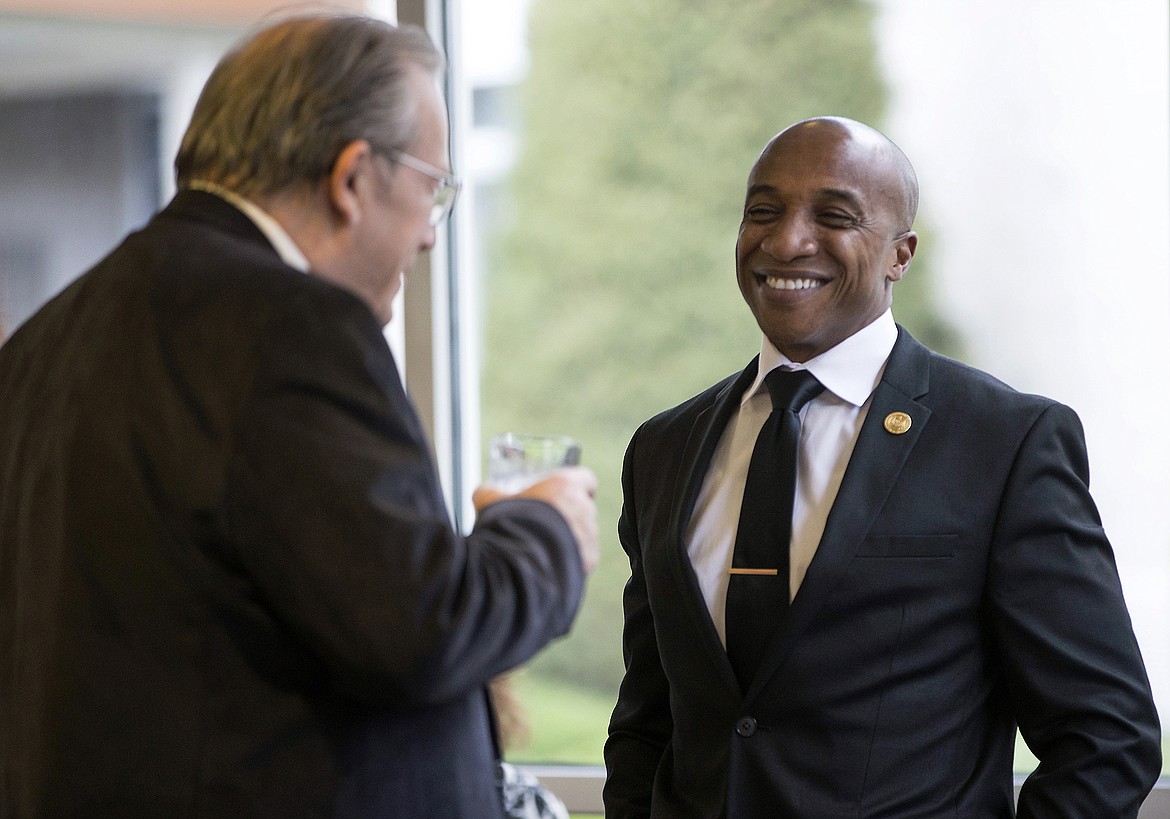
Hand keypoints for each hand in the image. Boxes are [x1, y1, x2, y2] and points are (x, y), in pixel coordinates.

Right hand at [473, 466, 598, 574]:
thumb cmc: (508, 525)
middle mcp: (583, 508)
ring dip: (570, 538)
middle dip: (568, 515)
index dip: (577, 485)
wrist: (519, 564)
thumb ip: (488, 493)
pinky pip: (584, 556)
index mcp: (566, 486)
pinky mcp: (589, 560)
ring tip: (545, 547)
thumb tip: (482, 493)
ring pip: (584, 533)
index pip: (587, 478)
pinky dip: (571, 559)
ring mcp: (589, 535)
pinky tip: (551, 563)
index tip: (565, 493)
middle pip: (583, 507)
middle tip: (545, 524)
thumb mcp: (489, 502)